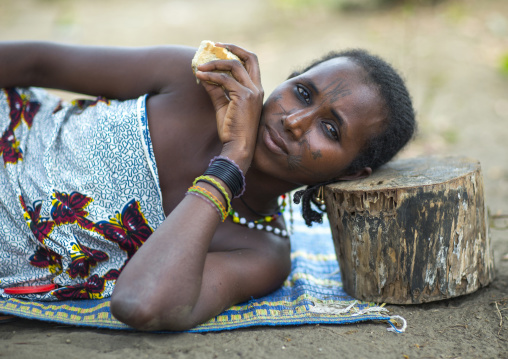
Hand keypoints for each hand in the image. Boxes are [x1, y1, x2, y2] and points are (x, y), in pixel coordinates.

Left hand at [195, 43, 263, 168]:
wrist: (237, 147)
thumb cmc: (231, 130)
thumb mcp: (222, 106)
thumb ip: (215, 89)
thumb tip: (203, 74)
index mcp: (256, 90)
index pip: (251, 63)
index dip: (237, 53)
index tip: (221, 49)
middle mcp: (257, 88)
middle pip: (250, 57)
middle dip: (232, 48)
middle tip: (215, 45)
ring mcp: (252, 92)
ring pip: (234, 65)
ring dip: (215, 63)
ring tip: (200, 66)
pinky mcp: (244, 97)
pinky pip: (224, 79)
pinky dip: (211, 75)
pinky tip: (200, 76)